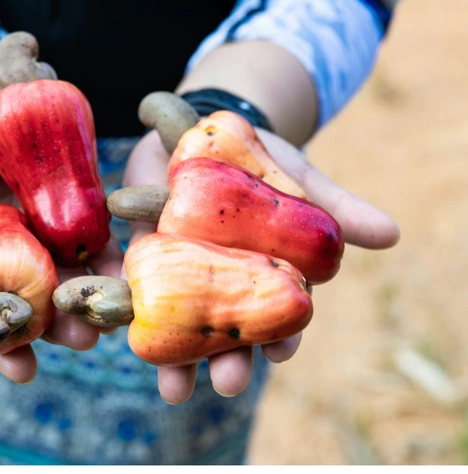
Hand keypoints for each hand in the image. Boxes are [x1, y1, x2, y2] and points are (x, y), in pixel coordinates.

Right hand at [0, 67, 120, 383]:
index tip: (21, 369)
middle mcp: (7, 249)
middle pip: (33, 298)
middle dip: (57, 323)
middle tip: (83, 340)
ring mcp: (43, 230)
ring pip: (68, 274)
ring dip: (90, 297)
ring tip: (113, 317)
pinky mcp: (74, 205)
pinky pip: (94, 236)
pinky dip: (110, 256)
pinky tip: (129, 271)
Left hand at [122, 129, 399, 403]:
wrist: (204, 130)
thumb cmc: (260, 164)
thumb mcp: (300, 181)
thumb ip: (337, 208)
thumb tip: (391, 235)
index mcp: (261, 275)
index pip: (274, 317)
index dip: (280, 338)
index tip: (279, 355)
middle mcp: (219, 282)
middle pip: (225, 331)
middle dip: (227, 360)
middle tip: (228, 385)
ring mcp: (178, 268)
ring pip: (177, 321)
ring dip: (174, 356)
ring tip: (174, 388)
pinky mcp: (143, 248)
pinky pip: (133, 280)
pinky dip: (129, 300)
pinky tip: (127, 324)